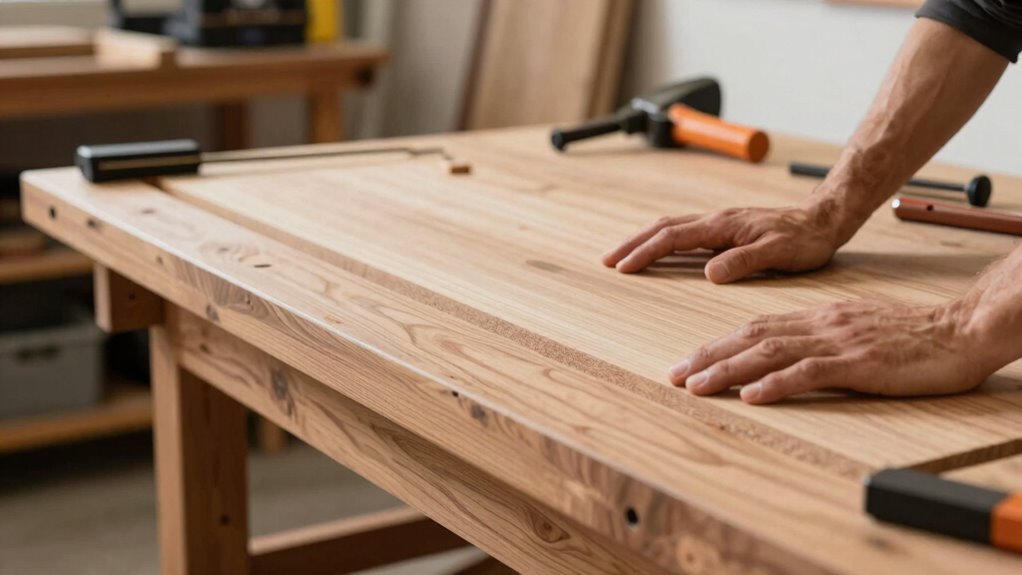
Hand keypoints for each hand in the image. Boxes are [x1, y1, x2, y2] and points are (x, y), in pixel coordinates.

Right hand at [601, 206, 841, 282]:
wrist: (824, 219)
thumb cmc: (806, 239)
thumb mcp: (780, 253)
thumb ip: (744, 261)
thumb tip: (709, 273)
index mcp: (723, 226)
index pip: (674, 238)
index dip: (645, 252)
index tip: (623, 268)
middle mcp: (716, 220)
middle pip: (662, 227)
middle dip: (632, 243)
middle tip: (606, 260)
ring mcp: (719, 223)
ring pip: (670, 227)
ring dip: (642, 240)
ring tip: (621, 256)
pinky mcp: (723, 230)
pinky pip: (683, 232)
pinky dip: (661, 240)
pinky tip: (656, 250)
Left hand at [667, 299, 994, 404]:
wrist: (962, 329)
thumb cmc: (915, 334)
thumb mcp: (858, 328)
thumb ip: (823, 336)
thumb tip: (789, 351)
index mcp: (819, 317)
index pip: (756, 328)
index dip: (718, 344)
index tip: (688, 361)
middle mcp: (820, 325)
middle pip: (751, 337)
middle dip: (708, 357)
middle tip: (674, 376)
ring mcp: (838, 343)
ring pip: (769, 353)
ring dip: (728, 371)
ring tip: (696, 386)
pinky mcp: (860, 364)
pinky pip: (810, 372)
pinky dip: (776, 383)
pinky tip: (752, 395)